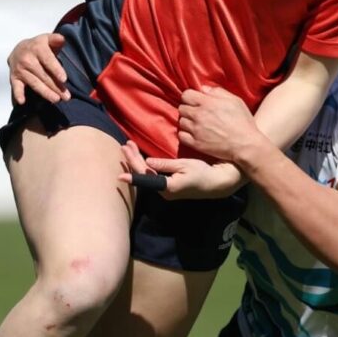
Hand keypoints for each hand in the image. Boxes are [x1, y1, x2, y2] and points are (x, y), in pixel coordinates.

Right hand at [8, 33, 69, 103]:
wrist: (19, 49)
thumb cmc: (38, 46)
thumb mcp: (47, 39)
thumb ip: (56, 39)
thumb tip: (62, 39)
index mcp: (37, 48)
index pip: (48, 60)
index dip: (56, 70)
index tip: (64, 79)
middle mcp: (27, 59)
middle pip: (43, 75)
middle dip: (56, 86)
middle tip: (66, 96)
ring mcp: (20, 69)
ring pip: (34, 83)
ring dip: (45, 93)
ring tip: (56, 100)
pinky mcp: (14, 78)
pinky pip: (16, 87)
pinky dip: (18, 94)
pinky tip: (22, 102)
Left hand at [118, 141, 241, 199]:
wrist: (217, 184)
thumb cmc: (203, 173)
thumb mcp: (185, 165)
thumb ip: (165, 164)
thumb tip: (147, 162)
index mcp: (168, 187)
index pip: (146, 180)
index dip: (133, 176)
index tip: (120, 176)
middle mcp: (164, 192)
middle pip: (143, 176)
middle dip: (133, 160)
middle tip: (125, 145)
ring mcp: (165, 191)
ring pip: (146, 176)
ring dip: (137, 162)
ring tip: (129, 149)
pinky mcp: (168, 188)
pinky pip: (151, 177)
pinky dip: (144, 167)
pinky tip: (140, 159)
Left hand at [178, 86, 261, 162]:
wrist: (245, 144)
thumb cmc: (243, 121)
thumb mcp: (235, 101)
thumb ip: (218, 92)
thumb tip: (203, 89)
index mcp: (208, 103)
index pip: (186, 95)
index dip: (190, 97)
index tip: (196, 101)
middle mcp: (199, 115)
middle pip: (181, 108)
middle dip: (188, 109)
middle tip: (197, 113)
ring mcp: (196, 130)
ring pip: (181, 122)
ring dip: (187, 121)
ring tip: (197, 124)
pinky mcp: (196, 143)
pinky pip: (181, 136)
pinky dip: (186, 134)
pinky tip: (194, 133)